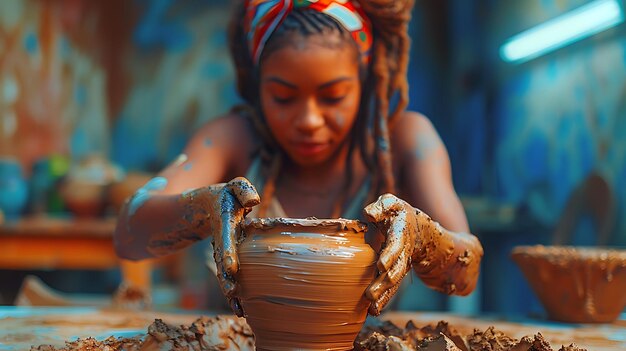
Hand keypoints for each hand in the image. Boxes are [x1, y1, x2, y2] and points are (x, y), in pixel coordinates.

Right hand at [208, 177, 259, 316]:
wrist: (206, 207)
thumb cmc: (227, 195)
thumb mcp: (234, 186)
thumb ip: (243, 189)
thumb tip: (254, 202)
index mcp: (223, 223)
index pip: (225, 238)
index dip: (227, 253)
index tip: (231, 268)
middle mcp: (221, 241)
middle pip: (222, 262)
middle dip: (227, 279)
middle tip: (233, 294)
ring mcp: (222, 252)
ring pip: (225, 275)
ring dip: (230, 293)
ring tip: (240, 310)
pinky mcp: (227, 260)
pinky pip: (230, 278)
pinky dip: (234, 294)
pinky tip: (241, 310)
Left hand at [363, 193, 416, 315]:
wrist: (419, 229)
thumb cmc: (398, 213)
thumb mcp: (391, 203)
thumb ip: (381, 206)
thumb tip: (369, 214)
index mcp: (401, 232)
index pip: (396, 244)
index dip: (390, 255)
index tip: (381, 265)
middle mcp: (403, 251)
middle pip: (396, 268)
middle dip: (385, 282)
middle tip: (370, 294)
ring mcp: (401, 264)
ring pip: (394, 281)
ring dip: (383, 294)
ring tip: (371, 307)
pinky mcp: (395, 273)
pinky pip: (391, 287)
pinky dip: (384, 299)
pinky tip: (373, 311)